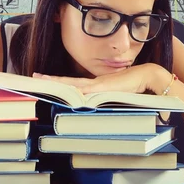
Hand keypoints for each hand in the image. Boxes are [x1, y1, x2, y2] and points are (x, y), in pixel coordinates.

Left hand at [33, 63, 170, 94]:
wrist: (148, 77)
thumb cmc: (135, 88)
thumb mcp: (116, 96)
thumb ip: (106, 100)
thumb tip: (94, 107)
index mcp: (96, 85)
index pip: (73, 83)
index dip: (59, 82)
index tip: (44, 79)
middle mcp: (94, 83)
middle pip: (69, 81)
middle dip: (52, 80)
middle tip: (35, 77)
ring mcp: (98, 84)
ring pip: (73, 83)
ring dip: (59, 82)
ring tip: (43, 80)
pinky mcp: (104, 87)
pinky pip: (86, 88)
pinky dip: (75, 90)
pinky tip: (65, 92)